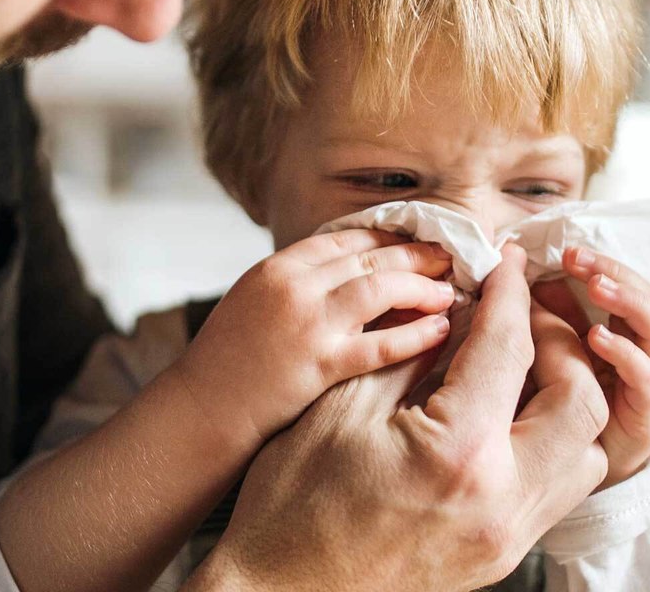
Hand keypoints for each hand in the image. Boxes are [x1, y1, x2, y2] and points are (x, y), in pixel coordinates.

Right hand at [174, 229, 455, 445]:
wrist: (198, 412)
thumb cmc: (227, 366)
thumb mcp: (254, 304)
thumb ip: (299, 286)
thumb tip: (351, 278)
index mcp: (277, 267)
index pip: (347, 237)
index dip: (390, 237)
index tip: (419, 242)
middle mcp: (292, 285)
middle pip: (371, 256)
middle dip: (417, 255)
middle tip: (451, 259)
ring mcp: (305, 323)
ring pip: (380, 288)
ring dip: (422, 287)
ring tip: (450, 292)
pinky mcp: (317, 363)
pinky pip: (379, 344)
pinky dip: (414, 334)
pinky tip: (439, 331)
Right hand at [184, 246, 609, 591]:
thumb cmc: (293, 503)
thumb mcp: (342, 407)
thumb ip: (409, 352)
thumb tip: (454, 310)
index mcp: (457, 453)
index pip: (509, 350)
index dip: (508, 295)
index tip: (504, 264)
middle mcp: (501, 500)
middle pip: (581, 401)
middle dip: (561, 343)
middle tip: (522, 314)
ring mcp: (509, 536)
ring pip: (587, 452)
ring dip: (567, 398)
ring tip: (525, 365)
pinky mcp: (504, 555)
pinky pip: (559, 489)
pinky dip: (551, 441)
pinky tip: (510, 416)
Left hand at [550, 246, 649, 488]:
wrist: (565, 476)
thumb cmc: (554, 406)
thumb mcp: (548, 350)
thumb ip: (547, 315)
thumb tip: (522, 270)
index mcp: (627, 334)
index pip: (630, 286)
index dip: (605, 264)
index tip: (569, 250)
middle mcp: (649, 355)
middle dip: (618, 274)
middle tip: (579, 258)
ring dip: (630, 303)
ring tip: (597, 286)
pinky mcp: (649, 419)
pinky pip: (649, 381)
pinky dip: (626, 354)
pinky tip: (597, 337)